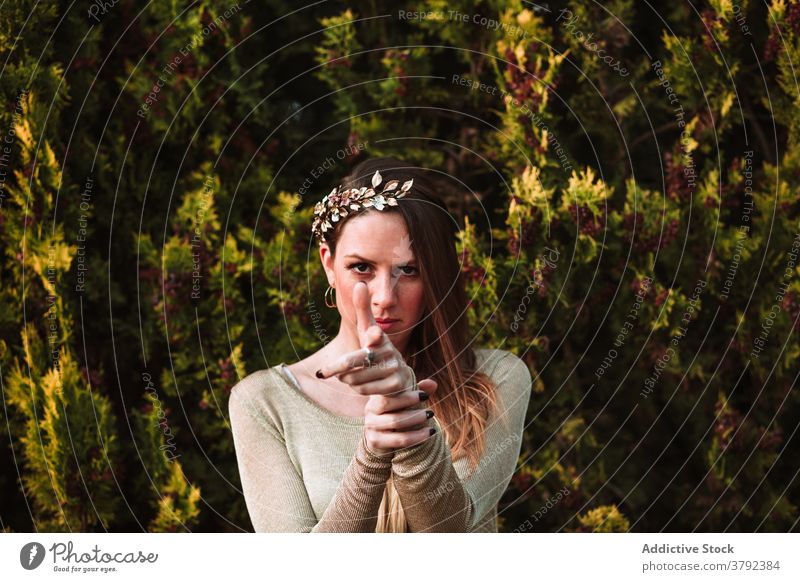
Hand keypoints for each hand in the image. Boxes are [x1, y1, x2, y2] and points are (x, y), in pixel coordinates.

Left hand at [316, 282, 413, 396]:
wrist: (399, 377)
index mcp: (379, 335)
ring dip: (347, 379)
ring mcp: (394, 368)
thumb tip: (359, 284)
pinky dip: (357, 388)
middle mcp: (389, 350)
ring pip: (356, 378)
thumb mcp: (367, 329)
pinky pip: (364, 389)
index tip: (373, 335)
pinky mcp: (396, 385)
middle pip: (355, 361)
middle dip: (337, 368)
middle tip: (324, 372)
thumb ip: (362, 308)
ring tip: (350, 377)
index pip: (375, 334)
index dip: (373, 335)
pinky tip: (361, 385)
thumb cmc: (377, 348)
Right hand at [363, 378, 438, 454]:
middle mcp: (370, 409)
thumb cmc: (396, 414)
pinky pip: (398, 439)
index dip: (406, 393)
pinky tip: (428, 434)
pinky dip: (416, 437)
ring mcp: (371, 425)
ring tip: (430, 418)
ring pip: (394, 421)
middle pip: (387, 403)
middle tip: (429, 409)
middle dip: (409, 403)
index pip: (388, 391)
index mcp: (377, 395)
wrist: (381, 439)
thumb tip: (433, 384)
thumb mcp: (405, 401)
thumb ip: (417, 391)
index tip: (424, 395)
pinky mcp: (375, 440)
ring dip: (415, 419)